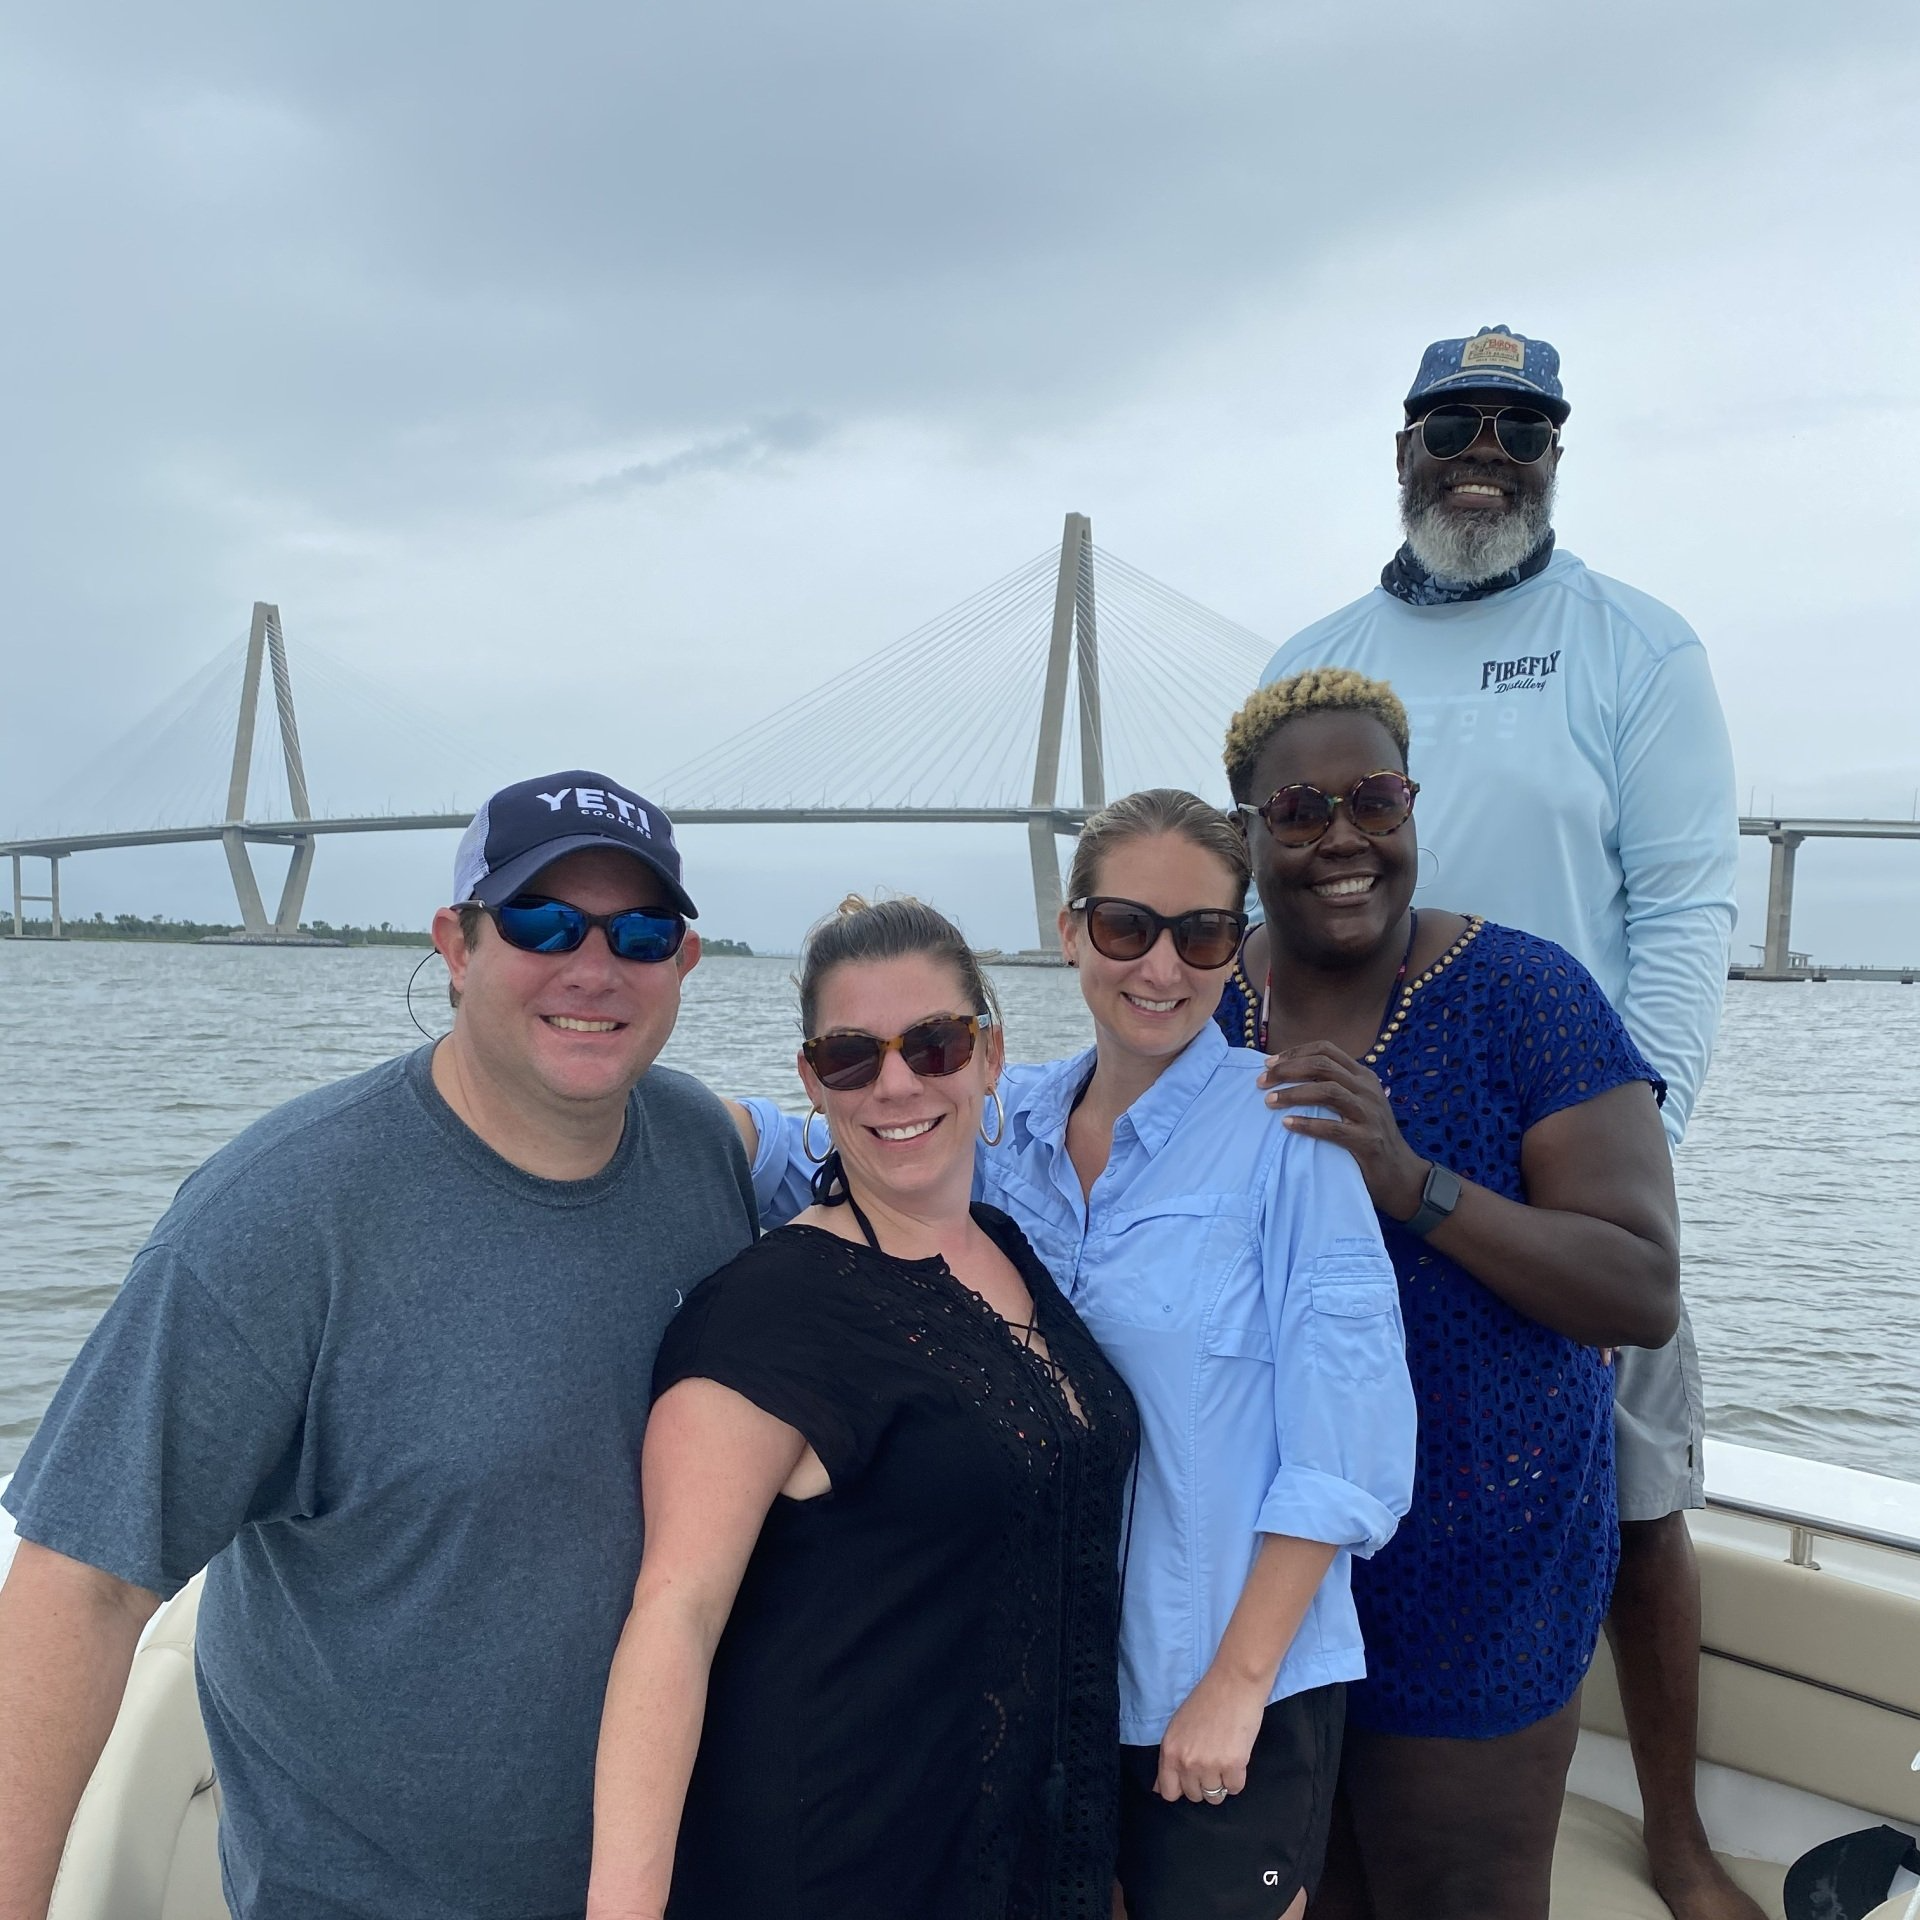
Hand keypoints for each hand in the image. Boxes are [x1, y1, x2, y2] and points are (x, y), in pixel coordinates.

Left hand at [1154, 1667, 1266, 1803]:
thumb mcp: (1177, 1727)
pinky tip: (1236, 1757)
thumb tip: (1157, 1789)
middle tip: (1212, 1761)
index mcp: (1169, 1751)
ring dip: (1221, 1782)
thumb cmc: (1206, 1701)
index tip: (1190, 1779)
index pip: (1168, 1792)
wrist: (1234, 1683)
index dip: (1181, 1788)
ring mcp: (1210, 1765)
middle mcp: (1186, 1762)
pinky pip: (1235, 1788)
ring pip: (1215, 1797)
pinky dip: (1237, 1777)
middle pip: (1194, 1796)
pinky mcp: (1233, 1765)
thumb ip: (1170, 1758)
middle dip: (1203, 1784)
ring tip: (1224, 1759)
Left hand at [1261, 1041, 1428, 1222]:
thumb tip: (1288, 1075)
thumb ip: (1333, 1087)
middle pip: (1323, 1066)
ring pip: (1328, 1091)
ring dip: (1294, 1093)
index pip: (1326, 1050)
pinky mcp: (1368, 1140)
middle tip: (1261, 1082)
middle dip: (1288, 1070)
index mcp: (1363, 1076)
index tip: (1269, 1064)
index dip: (1295, 1052)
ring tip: (1269, 1101)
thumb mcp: (1356, 1104)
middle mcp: (1367, 1089)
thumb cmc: (1369, 1136)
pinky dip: (1308, 1124)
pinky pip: (1333, 1128)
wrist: (1400, 1174)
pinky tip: (1287, 1124)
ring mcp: (1370, 1114)